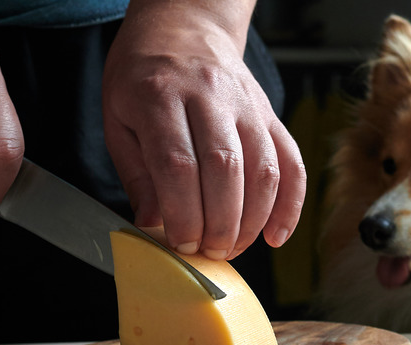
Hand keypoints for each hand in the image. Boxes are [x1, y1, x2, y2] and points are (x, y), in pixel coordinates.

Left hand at [102, 0, 305, 258]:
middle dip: (218, 224)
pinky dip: (290, 205)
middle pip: (225, 170)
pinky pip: (292, 163)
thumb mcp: (118, 118)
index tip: (180, 242)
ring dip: (251, 221)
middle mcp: (209, 96)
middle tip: (207, 251)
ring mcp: (246, 105)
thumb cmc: (144, 76)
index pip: (178, 164)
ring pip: (263, 170)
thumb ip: (136, 174)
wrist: (184, 26)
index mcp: (160, 95)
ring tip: (231, 247)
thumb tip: (153, 225)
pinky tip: (276, 235)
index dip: (183, 213)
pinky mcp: (270, 115)